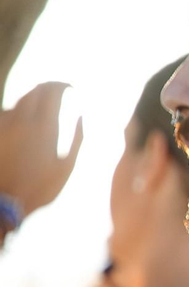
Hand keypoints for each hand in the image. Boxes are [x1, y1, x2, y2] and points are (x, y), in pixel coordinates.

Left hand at [0, 81, 83, 216]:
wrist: (5, 201)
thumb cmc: (41, 187)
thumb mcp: (67, 166)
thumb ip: (77, 138)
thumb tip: (81, 116)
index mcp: (44, 126)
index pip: (52, 91)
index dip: (63, 85)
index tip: (71, 88)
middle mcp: (22, 120)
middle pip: (34, 91)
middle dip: (48, 87)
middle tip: (58, 91)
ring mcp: (5, 125)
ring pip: (19, 101)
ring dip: (33, 98)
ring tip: (43, 104)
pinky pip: (7, 113)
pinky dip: (18, 111)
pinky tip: (24, 119)